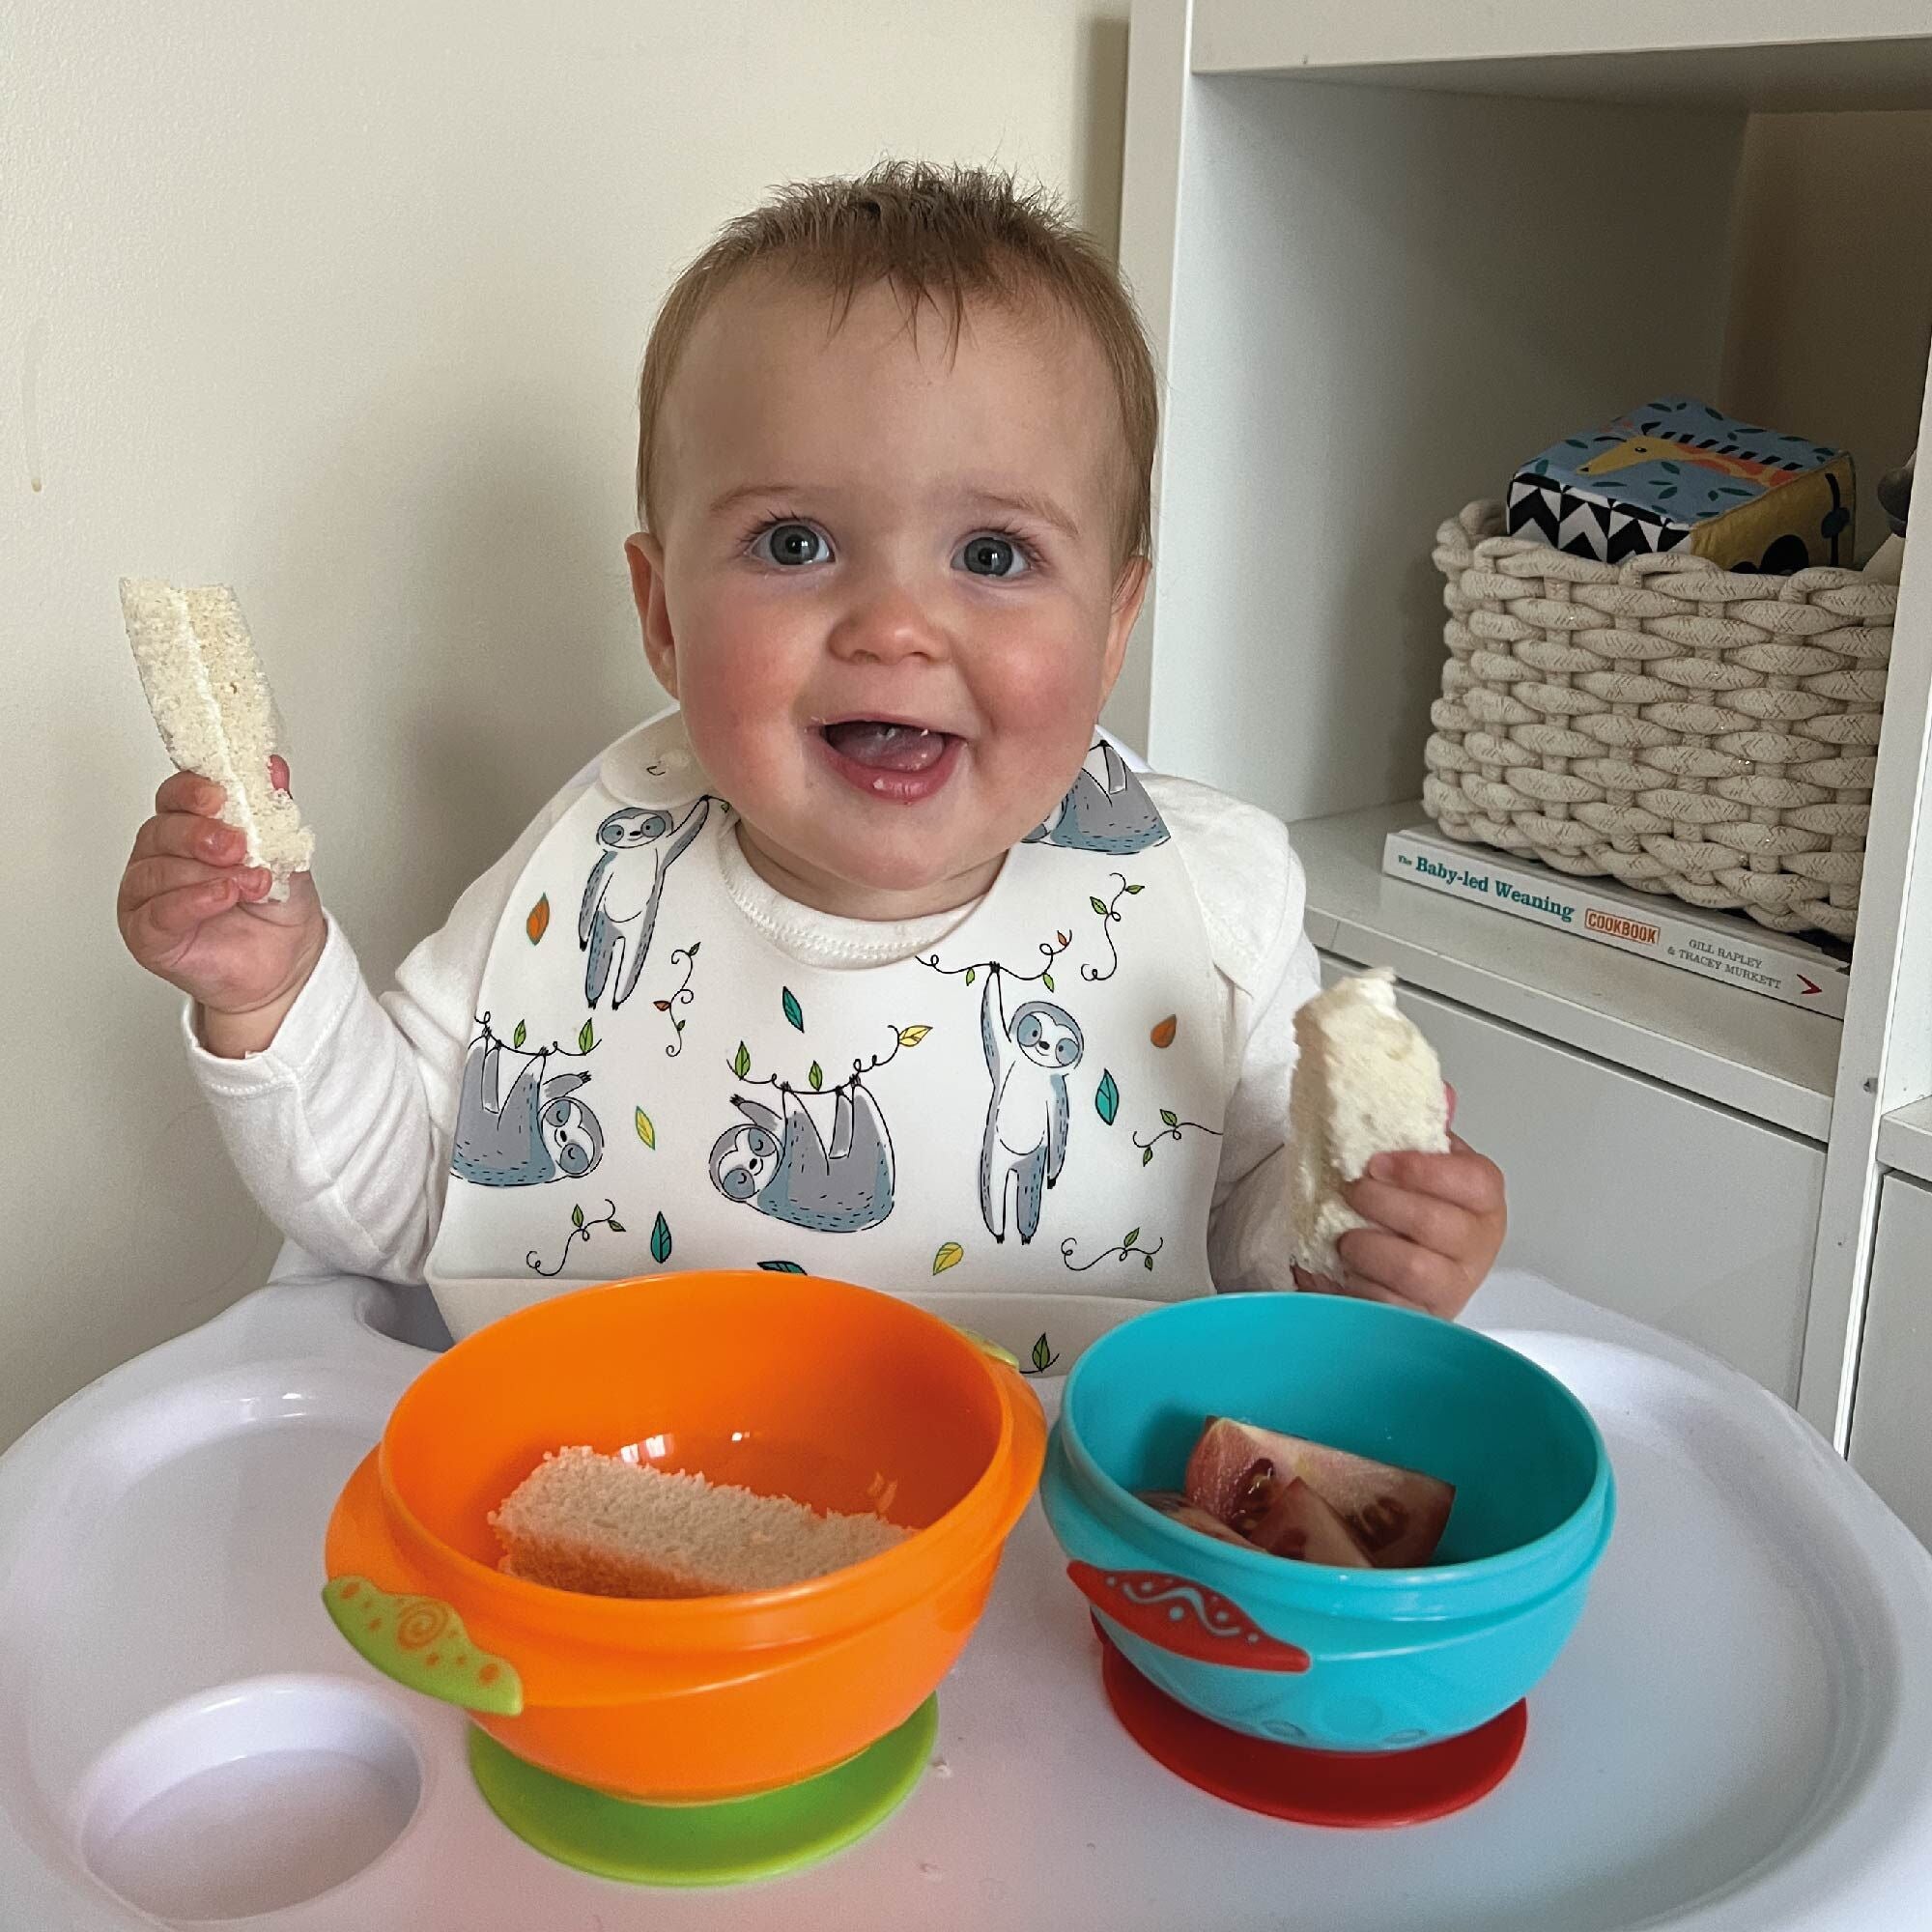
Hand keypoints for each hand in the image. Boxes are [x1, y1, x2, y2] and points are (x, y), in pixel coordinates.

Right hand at [118, 758, 325, 1056]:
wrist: (285, 962)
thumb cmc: (275, 905)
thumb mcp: (285, 850)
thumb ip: (273, 809)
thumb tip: (272, 767)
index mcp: (189, 827)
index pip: (175, 795)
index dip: (193, 790)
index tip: (222, 795)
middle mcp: (162, 856)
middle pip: (162, 829)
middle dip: (202, 834)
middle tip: (238, 845)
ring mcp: (148, 894)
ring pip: (159, 870)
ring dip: (208, 874)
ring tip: (251, 883)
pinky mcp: (146, 932)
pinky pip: (158, 911)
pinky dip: (192, 901)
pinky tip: (222, 897)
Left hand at [1294, 1088, 1505, 1320]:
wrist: (1402, 1268)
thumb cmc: (1415, 1211)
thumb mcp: (1422, 1163)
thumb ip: (1427, 1127)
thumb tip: (1439, 1092)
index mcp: (1482, 1200)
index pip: (1474, 1181)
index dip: (1424, 1170)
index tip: (1378, 1162)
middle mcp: (1475, 1247)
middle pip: (1438, 1226)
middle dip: (1383, 1204)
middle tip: (1352, 1191)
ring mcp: (1450, 1289)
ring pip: (1413, 1271)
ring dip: (1368, 1248)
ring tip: (1347, 1237)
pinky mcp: (1419, 1321)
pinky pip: (1386, 1308)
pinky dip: (1352, 1287)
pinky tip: (1338, 1270)